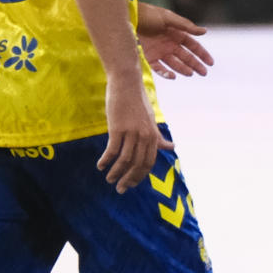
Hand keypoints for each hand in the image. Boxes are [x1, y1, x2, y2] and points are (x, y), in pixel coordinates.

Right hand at [98, 74, 171, 193]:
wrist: (127, 83)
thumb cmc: (138, 102)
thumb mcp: (151, 120)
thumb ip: (158, 137)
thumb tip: (172, 147)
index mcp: (153, 135)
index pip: (149, 162)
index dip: (140, 176)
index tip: (131, 184)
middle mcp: (145, 136)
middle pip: (138, 164)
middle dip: (129, 179)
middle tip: (120, 189)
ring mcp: (132, 133)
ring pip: (125, 160)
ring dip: (116, 173)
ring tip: (109, 179)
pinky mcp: (117, 128)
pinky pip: (112, 150)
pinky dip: (106, 160)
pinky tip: (100, 166)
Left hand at [137, 3, 212, 79]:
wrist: (128, 17)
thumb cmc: (149, 14)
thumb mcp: (168, 18)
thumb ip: (186, 26)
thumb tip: (204, 32)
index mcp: (177, 34)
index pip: (193, 46)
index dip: (202, 54)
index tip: (210, 63)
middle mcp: (170, 44)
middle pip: (186, 57)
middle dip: (196, 65)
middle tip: (204, 73)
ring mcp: (160, 51)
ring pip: (175, 64)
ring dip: (183, 69)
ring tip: (190, 74)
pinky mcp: (149, 57)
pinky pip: (159, 68)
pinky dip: (166, 73)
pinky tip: (172, 76)